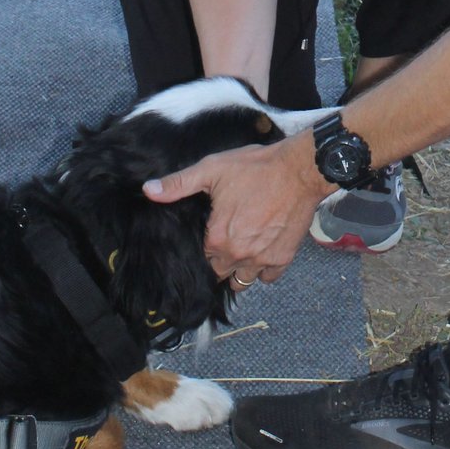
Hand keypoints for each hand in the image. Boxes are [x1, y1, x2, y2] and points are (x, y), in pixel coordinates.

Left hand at [142, 134, 327, 288]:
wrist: (300, 170)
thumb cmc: (257, 168)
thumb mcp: (213, 169)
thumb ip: (179, 183)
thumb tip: (149, 190)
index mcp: (218, 238)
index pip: (203, 257)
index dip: (207, 245)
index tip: (215, 232)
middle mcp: (238, 255)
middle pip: (220, 272)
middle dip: (221, 260)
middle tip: (229, 238)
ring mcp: (262, 259)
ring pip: (243, 281)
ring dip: (240, 269)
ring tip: (244, 248)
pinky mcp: (283, 257)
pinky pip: (268, 277)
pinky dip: (264, 269)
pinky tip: (263, 251)